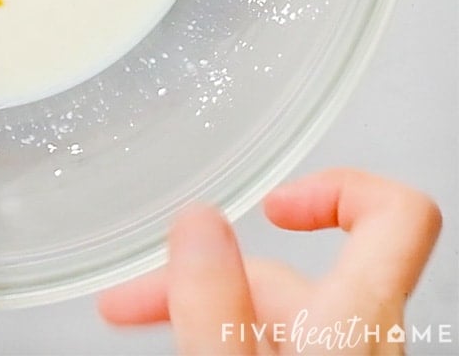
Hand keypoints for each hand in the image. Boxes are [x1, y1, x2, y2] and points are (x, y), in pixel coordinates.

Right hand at [99, 169, 440, 354]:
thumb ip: (213, 303)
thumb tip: (197, 218)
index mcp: (359, 322)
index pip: (399, 215)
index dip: (338, 187)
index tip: (273, 202)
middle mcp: (363, 343)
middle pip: (298, 276)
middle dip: (205, 271)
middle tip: (129, 299)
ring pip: (281, 317)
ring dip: (203, 303)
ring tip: (131, 317)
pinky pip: (273, 345)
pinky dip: (225, 334)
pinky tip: (181, 341)